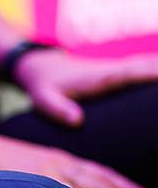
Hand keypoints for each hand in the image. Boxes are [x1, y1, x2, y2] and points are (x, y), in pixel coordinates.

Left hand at [14, 48, 157, 126]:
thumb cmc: (44, 86)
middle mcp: (120, 69)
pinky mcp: (128, 74)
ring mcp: (126, 70)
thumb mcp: (43, 98)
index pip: (138, 73)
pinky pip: (152, 71)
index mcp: (106, 76)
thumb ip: (56, 109)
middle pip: (155, 66)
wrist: (41, 68)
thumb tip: (76, 120)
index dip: (157, 74)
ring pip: (156, 66)